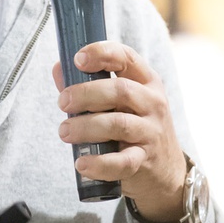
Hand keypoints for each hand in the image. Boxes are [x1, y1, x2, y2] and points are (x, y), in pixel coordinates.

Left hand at [54, 41, 187, 222]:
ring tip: (64, 132)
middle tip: (62, 102)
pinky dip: (99, 163)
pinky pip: (122, 162)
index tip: (78, 59)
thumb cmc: (134, 126)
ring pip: (118, 124)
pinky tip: (82, 163)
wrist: (165, 169)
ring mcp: (151, 132)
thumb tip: (58, 68)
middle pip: (120, 90)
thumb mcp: (120, 102)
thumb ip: (88, 85)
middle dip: (85, 93)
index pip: (126, 58)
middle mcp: (153, 103)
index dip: (101, 53)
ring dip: (85, 127)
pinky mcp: (145, 160)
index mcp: (145, 81)